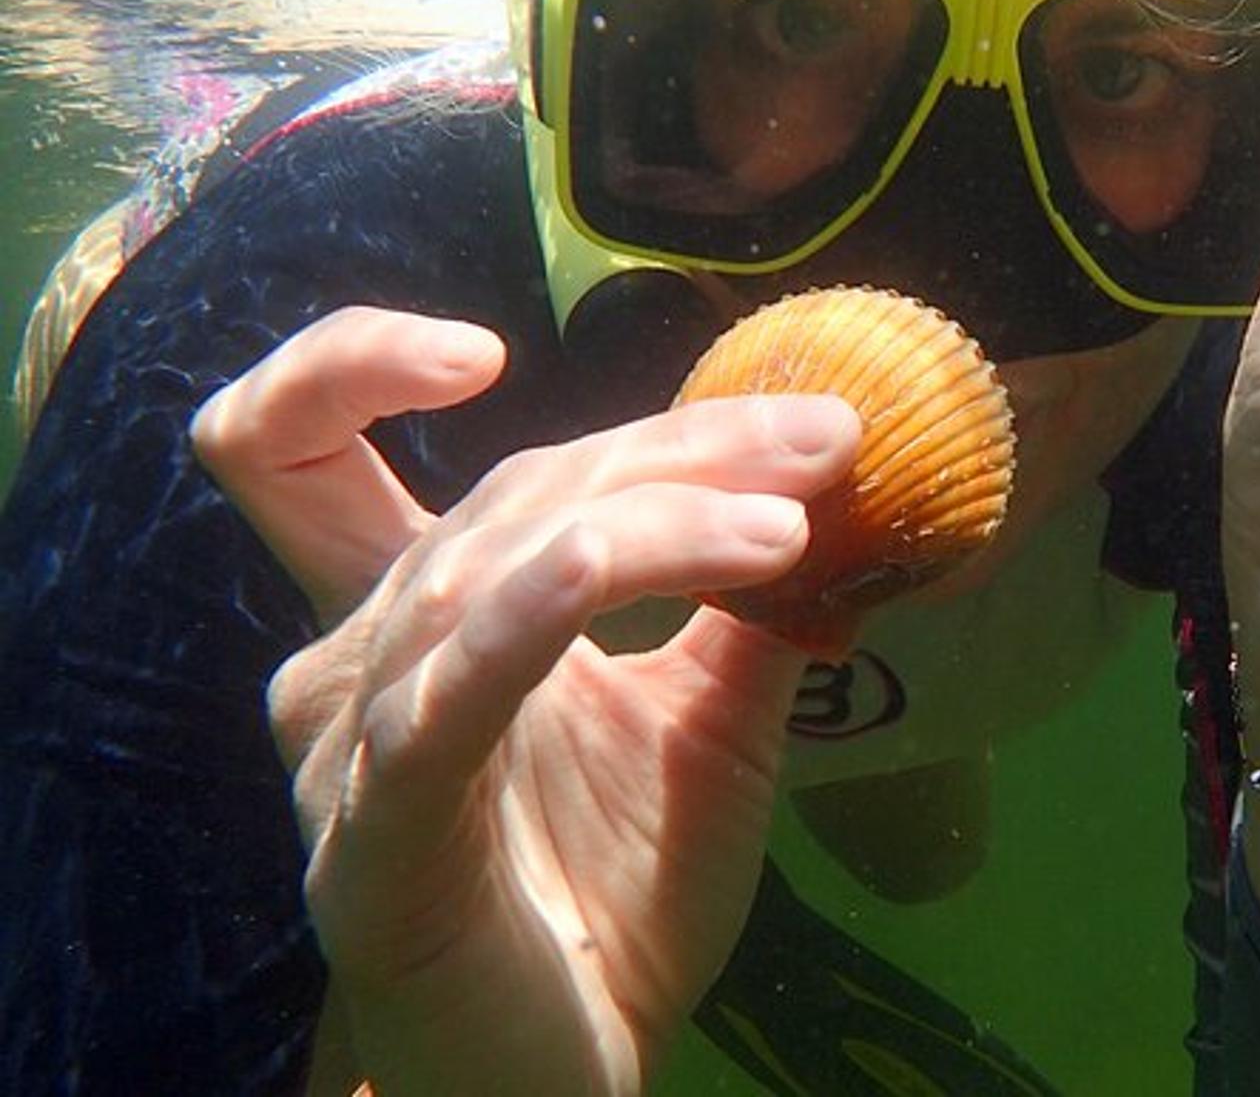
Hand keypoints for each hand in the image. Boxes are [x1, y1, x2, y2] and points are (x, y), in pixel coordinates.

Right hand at [192, 307, 861, 1094]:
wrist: (577, 1068)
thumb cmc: (616, 896)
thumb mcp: (704, 728)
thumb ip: (743, 610)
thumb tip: (837, 490)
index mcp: (411, 623)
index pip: (317, 445)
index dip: (362, 363)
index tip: (496, 341)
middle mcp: (353, 666)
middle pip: (492, 495)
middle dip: (669, 447)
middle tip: (823, 437)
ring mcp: (353, 755)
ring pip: (485, 570)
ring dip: (652, 519)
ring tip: (796, 518)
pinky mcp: (380, 843)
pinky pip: (448, 699)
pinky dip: (543, 610)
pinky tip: (633, 563)